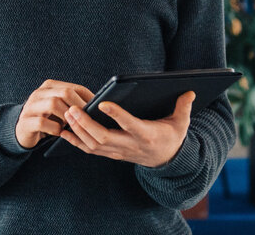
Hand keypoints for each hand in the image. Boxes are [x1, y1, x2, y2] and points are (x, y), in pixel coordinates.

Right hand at [15, 80, 94, 148]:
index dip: (88, 98)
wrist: (23, 131)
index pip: (74, 87)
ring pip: (53, 104)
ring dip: (66, 117)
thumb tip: (97, 107)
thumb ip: (73, 104)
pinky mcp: (25, 122)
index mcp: (50, 86)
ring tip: (71, 126)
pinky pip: (42, 122)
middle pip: (64, 93)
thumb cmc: (48, 119)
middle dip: (78, 106)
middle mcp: (39, 93)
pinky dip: (54, 128)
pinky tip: (58, 133)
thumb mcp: (61, 109)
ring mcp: (31, 106)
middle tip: (86, 119)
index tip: (98, 110)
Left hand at [60, 91, 195, 167]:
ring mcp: (119, 152)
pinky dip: (75, 141)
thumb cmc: (172, 138)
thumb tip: (190, 91)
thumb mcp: (181, 124)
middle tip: (73, 108)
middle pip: (103, 138)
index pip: (129, 125)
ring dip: (78, 130)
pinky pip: (89, 150)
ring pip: (93, 145)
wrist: (167, 162)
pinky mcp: (112, 155)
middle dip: (86, 124)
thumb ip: (183, 107)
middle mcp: (130, 146)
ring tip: (67, 114)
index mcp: (147, 135)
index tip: (103, 103)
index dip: (116, 115)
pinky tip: (64, 131)